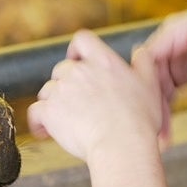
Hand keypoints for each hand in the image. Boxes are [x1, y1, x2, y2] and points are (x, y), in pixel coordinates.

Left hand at [28, 30, 165, 161]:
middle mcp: (79, 71)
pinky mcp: (49, 111)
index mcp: (103, 61)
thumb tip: (140, 52)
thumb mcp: (150, 85)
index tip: (78, 62)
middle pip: (62, 69)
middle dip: (66, 85)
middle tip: (77, 104)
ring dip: (54, 103)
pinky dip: (38, 122)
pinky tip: (44, 132)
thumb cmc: (139, 120)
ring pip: (48, 91)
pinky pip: (35, 112)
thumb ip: (144, 64)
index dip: (76, 51)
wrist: (122, 145)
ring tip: (66, 121)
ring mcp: (62, 90)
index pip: (82, 40)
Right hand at [132, 2, 186, 139]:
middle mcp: (169, 45)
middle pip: (152, 77)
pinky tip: (167, 132)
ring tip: (162, 139)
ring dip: (160, 111)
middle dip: (153, 105)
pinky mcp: (181, 69)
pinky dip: (168, 109)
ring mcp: (174, 58)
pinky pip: (170, 91)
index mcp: (173, 32)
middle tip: (157, 134)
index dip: (145, 82)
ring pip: (159, 88)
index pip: (150, 58)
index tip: (147, 109)